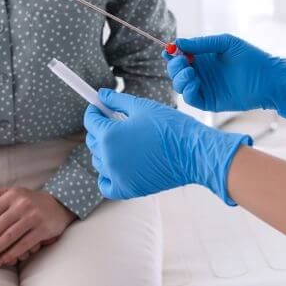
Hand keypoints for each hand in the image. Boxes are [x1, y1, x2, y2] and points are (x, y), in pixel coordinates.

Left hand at [0, 188, 75, 267]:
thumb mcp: (13, 193)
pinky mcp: (43, 229)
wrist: (59, 205)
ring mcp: (34, 216)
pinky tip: (3, 260)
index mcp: (12, 195)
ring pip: (9, 237)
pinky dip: (11, 254)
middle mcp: (22, 204)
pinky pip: (24, 244)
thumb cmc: (29, 201)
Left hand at [84, 89, 251, 203]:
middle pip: (92, 141)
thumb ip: (117, 100)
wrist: (194, 152)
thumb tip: (101, 95)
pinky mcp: (128, 190)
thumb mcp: (143, 107)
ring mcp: (117, 176)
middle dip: (99, 129)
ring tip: (123, 141)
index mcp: (110, 135)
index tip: (100, 107)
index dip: (94, 111)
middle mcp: (109, 158)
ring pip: (98, 161)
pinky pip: (106, 184)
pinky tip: (117, 165)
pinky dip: (107, 176)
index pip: (90, 121)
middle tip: (115, 121)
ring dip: (104, 150)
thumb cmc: (171, 126)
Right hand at [163, 34, 285, 119]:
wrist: (269, 80)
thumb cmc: (251, 58)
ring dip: (179, 79)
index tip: (170, 50)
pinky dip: (187, 91)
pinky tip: (195, 83)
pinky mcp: (209, 101)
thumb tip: (177, 43)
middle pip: (176, 71)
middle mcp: (201, 72)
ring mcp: (204, 87)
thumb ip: (201, 44)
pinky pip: (191, 98)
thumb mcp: (225, 43)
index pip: (180, 56)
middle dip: (174, 66)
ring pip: (179, 85)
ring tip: (191, 73)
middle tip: (182, 62)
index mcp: (203, 57)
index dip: (172, 53)